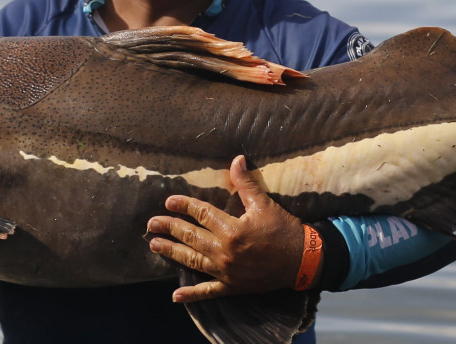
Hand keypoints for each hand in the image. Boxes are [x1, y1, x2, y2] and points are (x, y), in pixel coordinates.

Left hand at [146, 155, 305, 302]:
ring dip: (172, 253)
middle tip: (151, 224)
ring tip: (154, 246)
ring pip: (192, 260)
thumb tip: (236, 159)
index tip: (169, 202)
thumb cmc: (284, 230)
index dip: (184, 206)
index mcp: (232, 229)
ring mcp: (226, 272)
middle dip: (169, 229)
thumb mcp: (265, 204)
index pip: (202, 214)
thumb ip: (246, 184)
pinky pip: (208, 292)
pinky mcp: (231, 287)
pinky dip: (191, 295)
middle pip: (191, 237)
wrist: (303, 261)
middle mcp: (224, 252)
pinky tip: (175, 296)